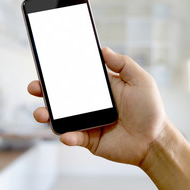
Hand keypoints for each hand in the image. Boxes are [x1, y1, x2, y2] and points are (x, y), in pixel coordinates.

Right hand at [28, 47, 166, 166]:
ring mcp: (87, 121)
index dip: (59, 72)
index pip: (75, 77)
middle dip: (44, 92)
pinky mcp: (88, 139)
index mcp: (99, 88)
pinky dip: (67, 136)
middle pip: (61, 97)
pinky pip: (73, 137)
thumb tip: (103, 49)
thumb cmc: (150, 109)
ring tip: (41, 113)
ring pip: (61, 117)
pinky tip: (66, 135)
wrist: (154, 140)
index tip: (46, 65)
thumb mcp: (140, 80)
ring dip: (47, 115)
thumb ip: (123, 64)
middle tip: (34, 87)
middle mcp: (89, 104)